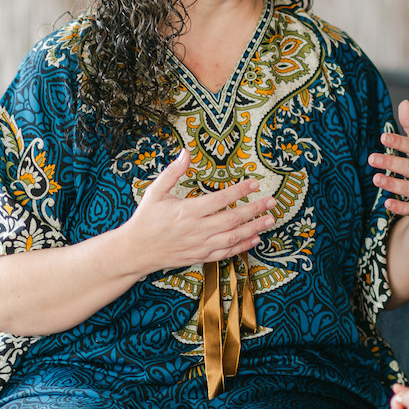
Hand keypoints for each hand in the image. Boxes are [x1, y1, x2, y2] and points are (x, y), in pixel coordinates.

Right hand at [122, 149, 276, 270]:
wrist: (136, 250)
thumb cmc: (146, 219)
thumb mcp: (155, 192)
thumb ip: (173, 172)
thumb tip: (186, 152)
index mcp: (187, 211)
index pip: (220, 200)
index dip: (239, 191)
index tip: (254, 183)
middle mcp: (196, 229)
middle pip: (233, 219)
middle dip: (255, 209)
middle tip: (272, 201)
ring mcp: (200, 245)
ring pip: (233, 237)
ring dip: (254, 228)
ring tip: (270, 219)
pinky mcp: (201, 256)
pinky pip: (226, 252)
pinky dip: (243, 246)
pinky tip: (256, 239)